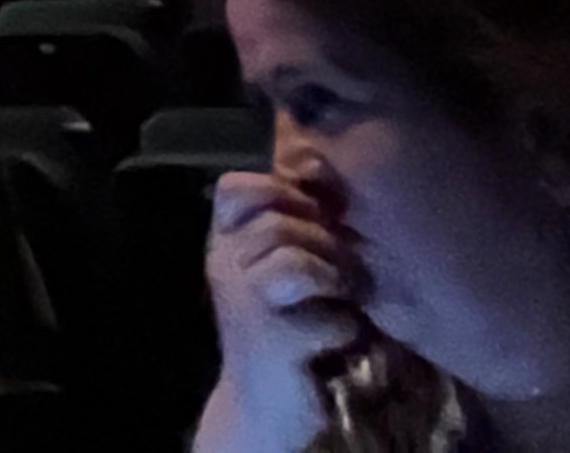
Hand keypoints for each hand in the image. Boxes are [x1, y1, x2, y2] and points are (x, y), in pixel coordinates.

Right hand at [202, 171, 364, 447]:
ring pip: (296, 260)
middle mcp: (225, 267)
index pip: (234, 187)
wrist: (263, 406)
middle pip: (278, 222)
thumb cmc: (281, 329)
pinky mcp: (275, 342)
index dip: (279, 189)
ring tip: (345, 296)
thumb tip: (320, 164)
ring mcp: (246, 305)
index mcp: (224, 243)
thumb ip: (289, 223)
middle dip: (324, 242)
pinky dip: (345, 327)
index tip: (312, 213)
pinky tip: (340, 338)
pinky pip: (326, 315)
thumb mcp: (274, 268)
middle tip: (342, 271)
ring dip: (337, 276)